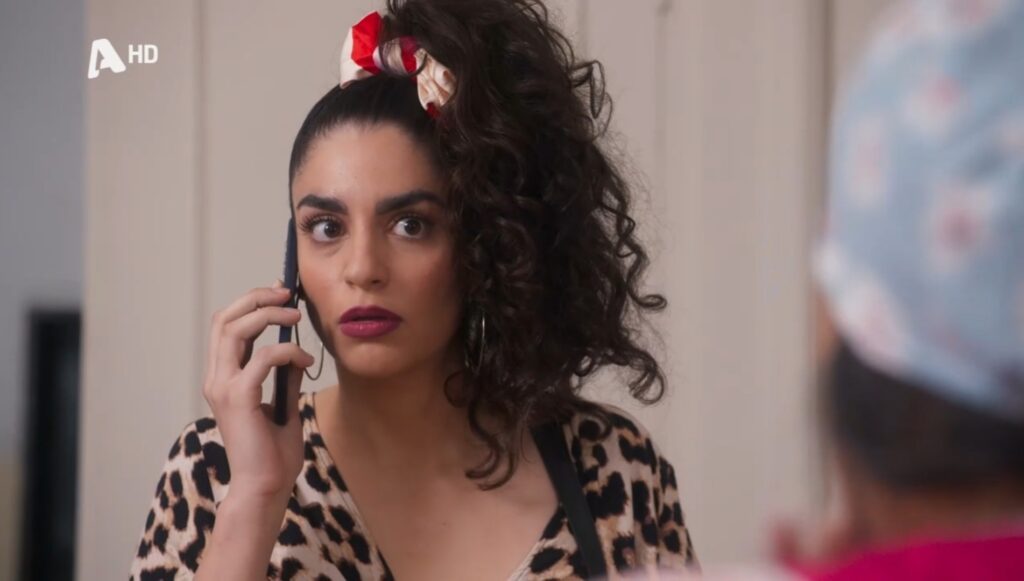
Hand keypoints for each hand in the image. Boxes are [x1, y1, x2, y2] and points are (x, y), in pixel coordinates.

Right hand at [202, 280, 314, 501]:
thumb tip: (296, 352)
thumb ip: (284, 378)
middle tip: (287, 293)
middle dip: (257, 298)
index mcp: (223, 379)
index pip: (227, 326)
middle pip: (225, 319)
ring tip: (296, 315)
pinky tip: (306, 362)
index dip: (251, 303)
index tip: (280, 291)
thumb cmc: (273, 453)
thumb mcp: (283, 405)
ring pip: (235, 330)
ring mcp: (223, 388)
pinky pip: (263, 357)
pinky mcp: (239, 398)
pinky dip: (287, 351)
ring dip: (269, 314)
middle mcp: (217, 379)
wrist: (266, 487)